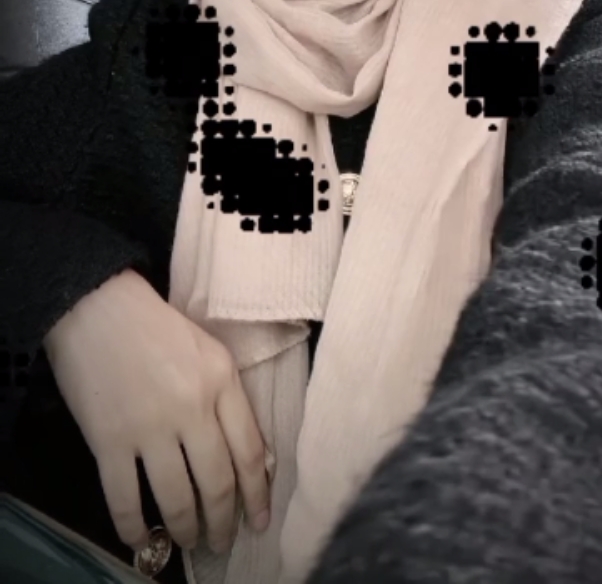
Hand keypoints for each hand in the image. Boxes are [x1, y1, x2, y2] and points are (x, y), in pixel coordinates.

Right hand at [43, 268, 270, 553]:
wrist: (97, 305)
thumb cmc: (155, 325)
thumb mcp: (207, 351)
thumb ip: (228, 399)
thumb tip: (249, 459)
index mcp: (221, 380)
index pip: (250, 453)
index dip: (256, 497)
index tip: (258, 523)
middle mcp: (192, 408)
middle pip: (217, 484)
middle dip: (221, 524)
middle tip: (221, 543)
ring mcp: (149, 427)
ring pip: (177, 498)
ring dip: (184, 530)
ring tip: (186, 543)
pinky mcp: (109, 441)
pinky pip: (125, 499)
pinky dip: (134, 527)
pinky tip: (141, 540)